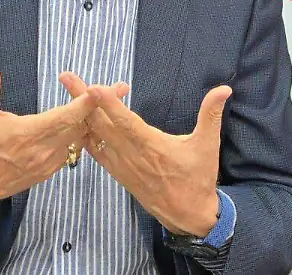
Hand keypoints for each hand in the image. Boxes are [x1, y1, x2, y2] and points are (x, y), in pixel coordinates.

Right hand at [0, 57, 99, 203]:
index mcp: (28, 133)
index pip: (66, 116)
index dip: (86, 102)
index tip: (104, 88)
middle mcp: (43, 150)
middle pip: (81, 126)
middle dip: (101, 106)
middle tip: (122, 88)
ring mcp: (46, 164)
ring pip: (78, 140)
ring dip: (94, 121)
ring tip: (113, 103)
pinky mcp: (45, 172)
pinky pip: (70, 151)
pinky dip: (81, 136)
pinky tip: (89, 125)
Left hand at [64, 77, 230, 237]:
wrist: (189, 215)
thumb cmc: (198, 178)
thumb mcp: (208, 145)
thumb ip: (211, 114)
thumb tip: (224, 89)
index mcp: (152, 146)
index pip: (126, 122)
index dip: (108, 104)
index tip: (92, 88)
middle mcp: (132, 155)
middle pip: (102, 123)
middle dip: (82, 99)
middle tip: (66, 77)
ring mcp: (122, 165)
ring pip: (96, 135)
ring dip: (80, 113)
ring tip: (66, 92)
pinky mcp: (119, 173)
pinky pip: (97, 152)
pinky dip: (85, 135)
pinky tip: (75, 122)